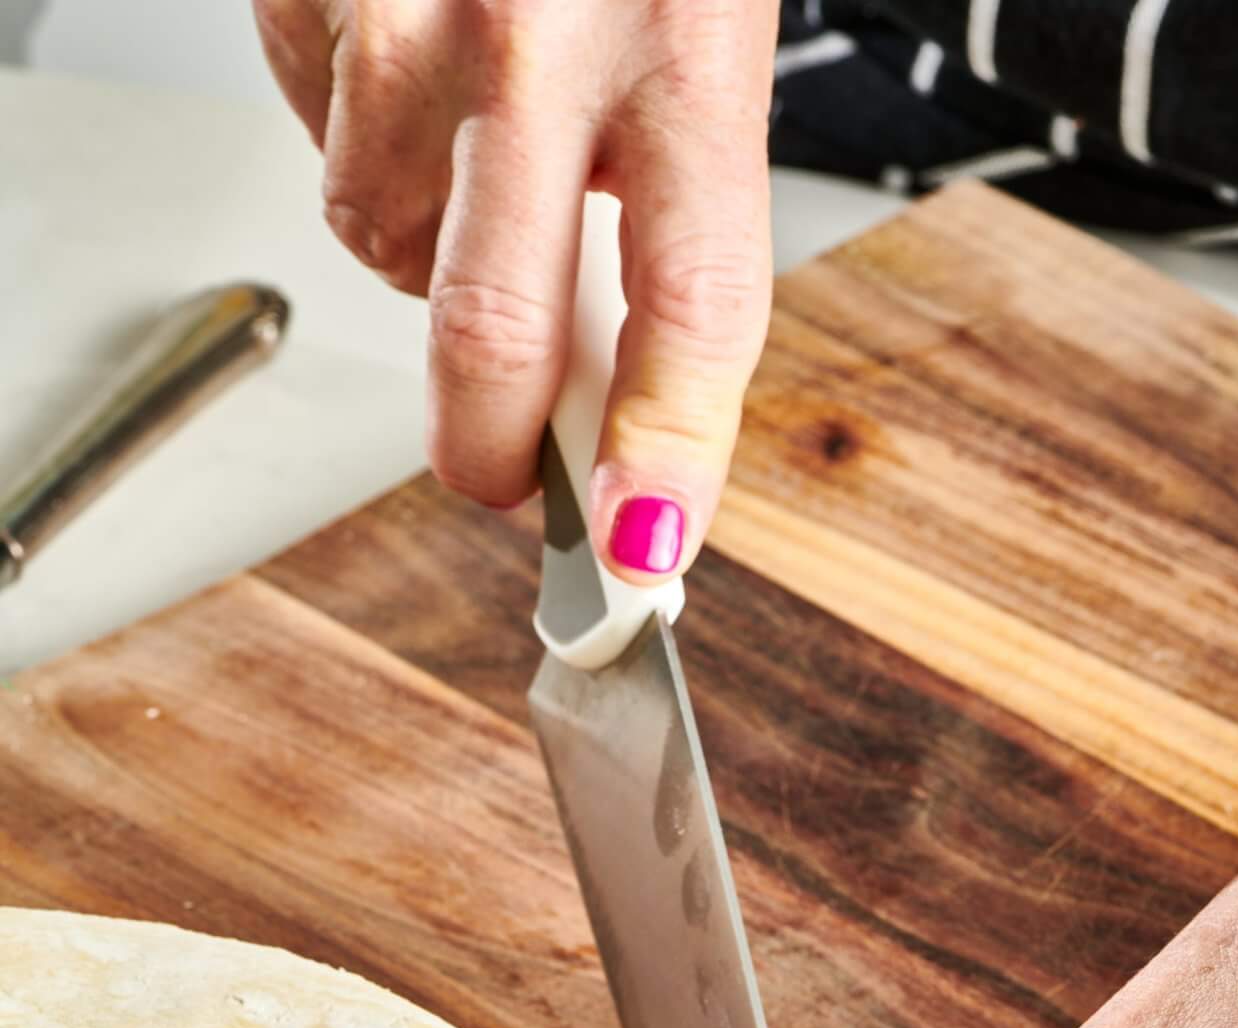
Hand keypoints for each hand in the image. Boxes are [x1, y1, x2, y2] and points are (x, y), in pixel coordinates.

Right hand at [255, 0, 775, 568]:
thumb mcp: (707, 18)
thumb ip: (676, 189)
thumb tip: (625, 387)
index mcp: (686, 50)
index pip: (694, 310)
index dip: (667, 458)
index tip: (647, 555)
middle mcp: (539, 41)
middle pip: (493, 334)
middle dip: (489, 450)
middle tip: (503, 476)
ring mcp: (402, 17)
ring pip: (382, 238)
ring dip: (426, 244)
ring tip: (476, 145)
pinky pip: (320, 136)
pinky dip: (364, 135)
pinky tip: (413, 61)